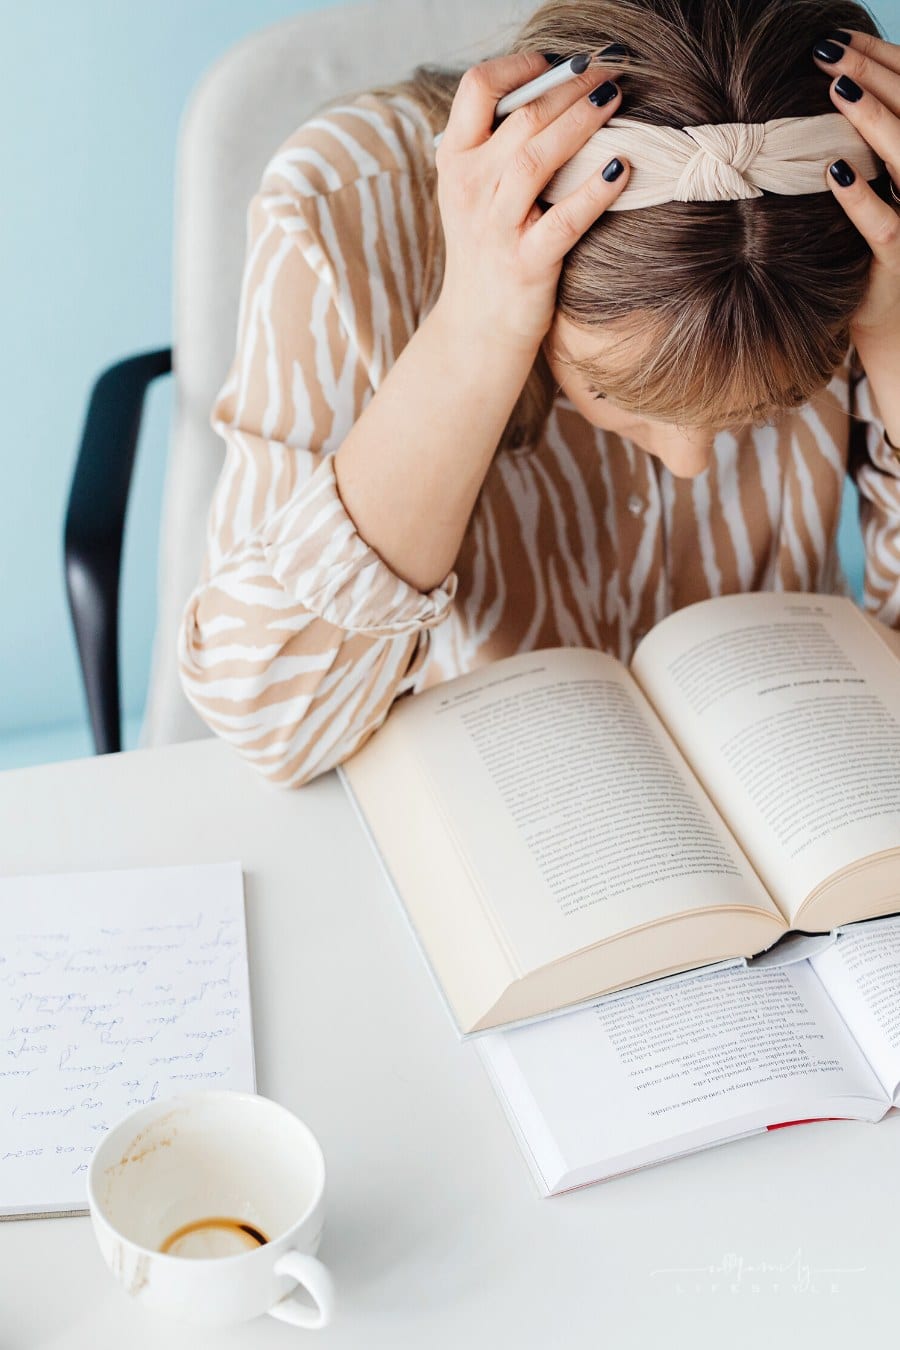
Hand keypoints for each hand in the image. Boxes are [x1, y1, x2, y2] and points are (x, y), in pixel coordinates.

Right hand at [433, 51, 629, 353]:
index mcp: (455, 161)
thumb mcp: (474, 192)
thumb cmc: (487, 249)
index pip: (477, 88)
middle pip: (520, 117)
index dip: (521, 66)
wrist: (477, 327)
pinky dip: (594, 192)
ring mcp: (496, 228)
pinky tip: (620, 168)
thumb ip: (497, 144)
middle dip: (569, 86)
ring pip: (537, 158)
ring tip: (615, 100)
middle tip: (607, 71)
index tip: (558, 64)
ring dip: (582, 122)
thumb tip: (553, 89)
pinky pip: (564, 221)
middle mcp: (469, 189)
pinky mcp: (526, 264)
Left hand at [812, 31, 899, 336]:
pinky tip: (834, 171)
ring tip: (838, 89)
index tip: (843, 36)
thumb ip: (866, 152)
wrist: (895, 326)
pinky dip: (860, 197)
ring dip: (873, 121)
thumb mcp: (880, 193)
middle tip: (830, 48)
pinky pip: (883, 225)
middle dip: (873, 74)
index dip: (883, 60)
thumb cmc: (874, 254)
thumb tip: (827, 95)